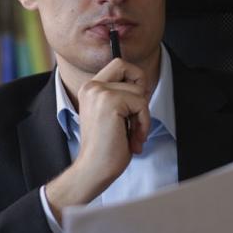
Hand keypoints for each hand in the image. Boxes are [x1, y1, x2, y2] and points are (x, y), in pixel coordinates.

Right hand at [75, 57, 150, 187]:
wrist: (94, 168)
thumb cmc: (106, 148)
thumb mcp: (113, 115)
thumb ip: (121, 97)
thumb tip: (143, 85)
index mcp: (89, 89)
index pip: (118, 64)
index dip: (133, 79)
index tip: (134, 105)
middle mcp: (91, 86)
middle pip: (127, 67)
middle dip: (140, 89)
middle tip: (137, 114)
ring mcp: (99, 92)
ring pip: (138, 90)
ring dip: (142, 115)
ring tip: (132, 134)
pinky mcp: (109, 101)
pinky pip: (141, 104)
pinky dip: (143, 123)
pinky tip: (132, 138)